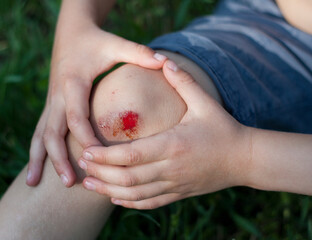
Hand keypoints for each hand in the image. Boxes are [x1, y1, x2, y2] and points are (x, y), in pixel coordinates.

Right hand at [27, 22, 166, 186]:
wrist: (71, 33)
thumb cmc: (96, 41)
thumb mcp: (115, 44)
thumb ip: (138, 53)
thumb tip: (164, 60)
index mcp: (74, 82)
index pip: (77, 116)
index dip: (86, 137)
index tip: (99, 157)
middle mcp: (58, 95)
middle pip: (52, 131)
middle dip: (59, 157)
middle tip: (69, 183)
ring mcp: (51, 102)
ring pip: (39, 134)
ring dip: (38, 159)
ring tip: (34, 184)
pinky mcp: (50, 106)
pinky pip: (40, 132)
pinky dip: (36, 152)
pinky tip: (33, 171)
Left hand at [78, 60, 251, 208]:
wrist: (244, 160)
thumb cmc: (223, 129)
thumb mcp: (206, 103)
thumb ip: (184, 81)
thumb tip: (164, 59)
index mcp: (174, 145)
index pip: (132, 155)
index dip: (105, 156)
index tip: (87, 150)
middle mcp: (171, 169)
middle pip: (127, 177)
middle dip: (101, 173)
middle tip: (81, 164)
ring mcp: (174, 185)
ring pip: (134, 194)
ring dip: (108, 190)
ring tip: (88, 184)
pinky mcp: (178, 194)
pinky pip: (149, 203)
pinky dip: (128, 202)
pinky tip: (113, 197)